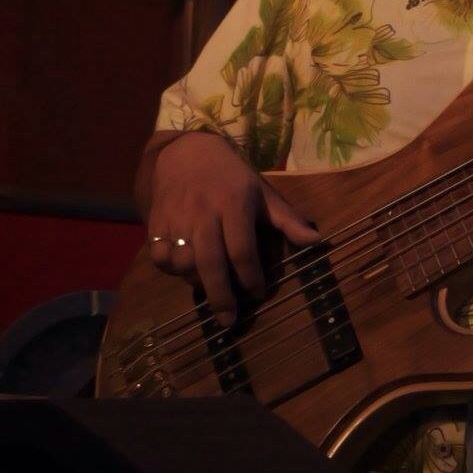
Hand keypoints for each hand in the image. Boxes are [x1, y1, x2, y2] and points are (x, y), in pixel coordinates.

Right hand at [145, 133, 317, 321]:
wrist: (187, 151)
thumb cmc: (232, 177)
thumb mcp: (263, 193)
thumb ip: (288, 220)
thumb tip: (316, 242)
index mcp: (234, 204)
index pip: (242, 250)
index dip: (251, 277)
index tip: (259, 294)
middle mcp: (204, 212)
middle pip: (211, 263)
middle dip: (221, 296)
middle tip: (229, 320)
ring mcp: (177, 218)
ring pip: (183, 262)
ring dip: (197, 282)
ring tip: (211, 289)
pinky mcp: (156, 222)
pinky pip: (159, 256)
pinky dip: (170, 270)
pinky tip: (184, 272)